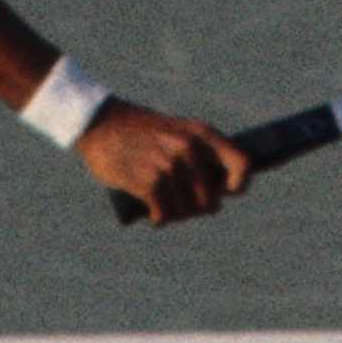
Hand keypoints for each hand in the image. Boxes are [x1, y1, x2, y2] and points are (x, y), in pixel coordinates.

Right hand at [79, 100, 251, 225]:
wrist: (99, 123)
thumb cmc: (141, 133)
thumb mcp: (176, 132)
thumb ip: (199, 155)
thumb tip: (223, 192)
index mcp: (201, 133)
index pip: (242, 164)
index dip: (239, 185)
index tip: (224, 192)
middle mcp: (188, 148)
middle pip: (211, 200)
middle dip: (197, 209)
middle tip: (183, 206)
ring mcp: (168, 165)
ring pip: (186, 211)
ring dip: (176, 216)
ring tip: (165, 209)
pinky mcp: (147, 181)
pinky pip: (164, 214)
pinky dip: (159, 219)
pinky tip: (154, 216)